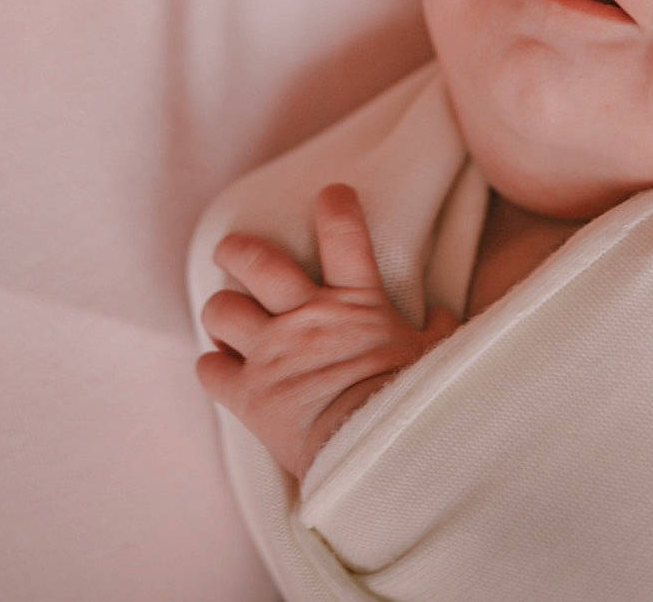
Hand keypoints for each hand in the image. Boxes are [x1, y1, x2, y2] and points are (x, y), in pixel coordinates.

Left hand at [196, 183, 460, 481]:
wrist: (378, 456)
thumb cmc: (412, 405)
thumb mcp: (435, 359)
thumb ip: (435, 332)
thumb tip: (443, 316)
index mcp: (355, 304)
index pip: (343, 236)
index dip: (336, 207)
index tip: (331, 195)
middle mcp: (306, 319)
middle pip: (256, 263)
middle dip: (238, 250)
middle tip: (233, 251)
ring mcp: (271, 355)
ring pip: (222, 309)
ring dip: (221, 310)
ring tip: (227, 317)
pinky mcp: (248, 396)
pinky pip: (209, 368)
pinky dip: (212, 366)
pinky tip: (221, 367)